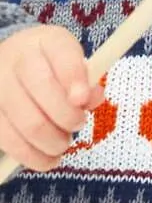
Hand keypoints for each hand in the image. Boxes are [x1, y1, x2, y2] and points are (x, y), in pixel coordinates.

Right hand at [0, 25, 103, 171]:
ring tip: (62, 144)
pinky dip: (31, 156)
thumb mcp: (73, 65)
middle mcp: (15, 59)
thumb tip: (92, 98)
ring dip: (52, 141)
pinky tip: (47, 160)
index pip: (62, 55)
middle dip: (67, 116)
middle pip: (42, 90)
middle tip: (77, 124)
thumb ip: (86, 81)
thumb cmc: (52, 68)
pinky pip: (7, 139)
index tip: (82, 100)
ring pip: (26, 121)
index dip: (73, 78)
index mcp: (47, 42)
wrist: (10, 65)